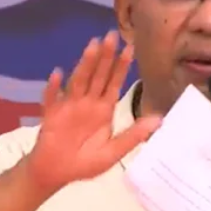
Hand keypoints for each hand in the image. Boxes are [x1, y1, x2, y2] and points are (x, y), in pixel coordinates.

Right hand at [26, 31, 160, 191]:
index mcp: (103, 109)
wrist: (57, 174)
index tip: (130, 48)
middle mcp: (87, 103)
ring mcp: (69, 107)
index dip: (121, 66)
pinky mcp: (51, 115)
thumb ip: (134, 135)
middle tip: (111, 36)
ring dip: (84, 65)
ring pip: (78, 81)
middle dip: (104, 56)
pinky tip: (57, 74)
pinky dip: (53, 88)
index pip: (114, 83)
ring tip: (92, 47)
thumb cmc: (85, 162)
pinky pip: (51, 100)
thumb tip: (159, 120)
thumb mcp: (114, 152)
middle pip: (97, 76)